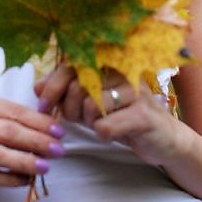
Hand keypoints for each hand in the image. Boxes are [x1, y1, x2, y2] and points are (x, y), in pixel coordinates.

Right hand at [0, 91, 65, 199]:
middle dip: (37, 142)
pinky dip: (8, 179)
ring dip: (25, 162)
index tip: (60, 132)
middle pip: (7, 131)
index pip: (12, 111)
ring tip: (45, 168)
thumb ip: (8, 121)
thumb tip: (49, 130)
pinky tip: (24, 181)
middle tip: (59, 151)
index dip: (39, 122)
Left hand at [34, 66, 183, 167]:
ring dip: (89, 122)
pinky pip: (104, 127)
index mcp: (110, 63)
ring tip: (99, 124)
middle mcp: (123, 71)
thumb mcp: (93, 101)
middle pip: (78, 87)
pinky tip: (113, 133)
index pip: (71, 66)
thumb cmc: (125, 116)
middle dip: (71, 109)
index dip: (53, 86)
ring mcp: (135, 92)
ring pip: (91, 106)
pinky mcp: (143, 115)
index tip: (44, 105)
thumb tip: (37, 87)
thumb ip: (67, 91)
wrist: (165, 138)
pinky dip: (103, 135)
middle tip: (78, 119)